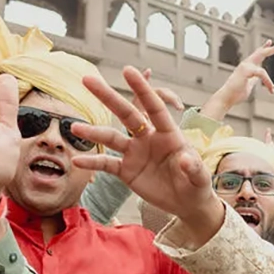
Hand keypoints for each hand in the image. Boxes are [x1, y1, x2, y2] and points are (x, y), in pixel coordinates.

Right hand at [71, 69, 221, 239]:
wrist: (186, 203)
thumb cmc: (196, 186)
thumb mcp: (199, 179)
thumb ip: (194, 168)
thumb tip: (186, 159)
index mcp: (169, 133)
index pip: (154, 107)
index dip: (142, 89)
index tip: (127, 70)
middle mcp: (148, 138)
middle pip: (127, 114)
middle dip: (108, 97)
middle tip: (87, 79)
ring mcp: (135, 153)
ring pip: (112, 138)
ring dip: (94, 133)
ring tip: (75, 127)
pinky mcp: (126, 170)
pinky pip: (107, 164)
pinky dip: (92, 163)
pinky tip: (77, 161)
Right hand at [201, 40, 273, 120]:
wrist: (226, 98)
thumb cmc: (236, 93)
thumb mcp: (248, 85)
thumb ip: (253, 80)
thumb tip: (258, 78)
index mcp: (247, 67)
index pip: (257, 55)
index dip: (264, 48)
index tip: (270, 42)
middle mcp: (246, 64)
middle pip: (260, 53)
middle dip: (271, 49)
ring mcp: (245, 67)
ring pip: (262, 68)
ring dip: (268, 80)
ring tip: (272, 88)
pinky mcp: (245, 71)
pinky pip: (261, 73)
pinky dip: (267, 81)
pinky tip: (271, 89)